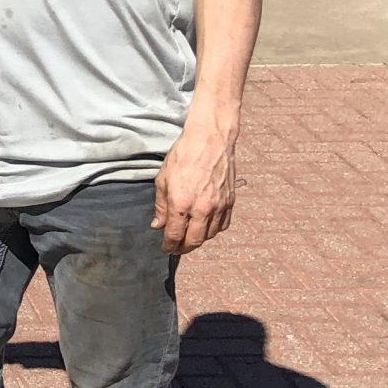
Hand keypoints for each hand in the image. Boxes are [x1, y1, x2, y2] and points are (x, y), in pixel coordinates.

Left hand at [152, 112, 236, 255]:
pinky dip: (213, 230)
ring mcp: (219, 206)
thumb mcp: (163, 179)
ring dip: (198, 240)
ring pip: (209, 236)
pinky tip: (206, 227)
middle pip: (193, 241)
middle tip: (176, 248)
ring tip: (189, 237)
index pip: (174, 235)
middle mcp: (202, 209)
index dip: (168, 246)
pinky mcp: (230, 201)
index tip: (165, 248)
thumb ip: (161, 206)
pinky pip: (223, 225)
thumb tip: (158, 225)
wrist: (210, 139)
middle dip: (183, 248)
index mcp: (181, 204)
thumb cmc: (183, 155)